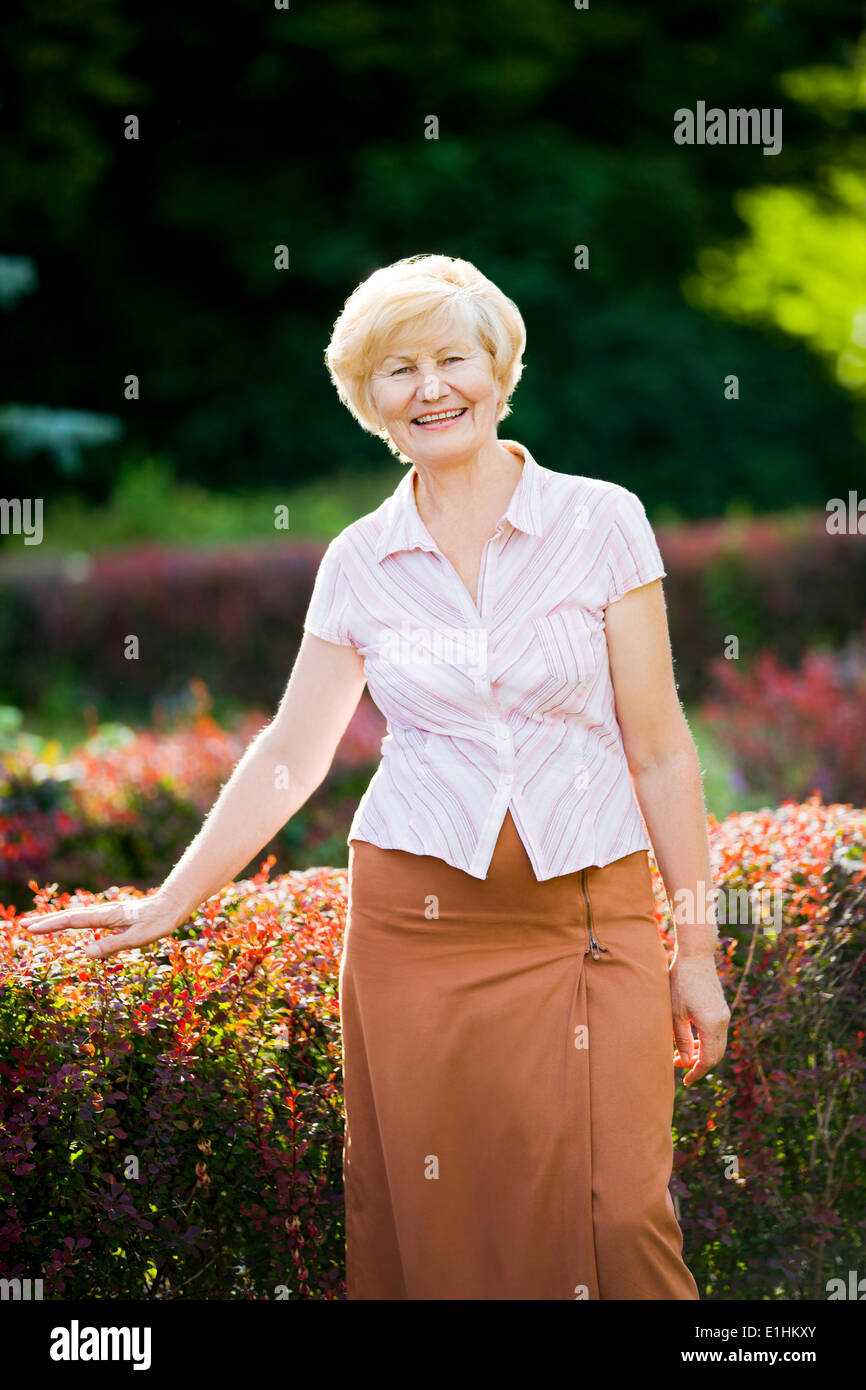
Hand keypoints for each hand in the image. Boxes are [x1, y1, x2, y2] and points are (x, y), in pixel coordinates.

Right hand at [18, 890, 182, 960]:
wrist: (173, 906)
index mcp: (106, 917)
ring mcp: (108, 913)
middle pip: (69, 916)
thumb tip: (85, 953)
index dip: (51, 925)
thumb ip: (112, 945)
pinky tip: (69, 924)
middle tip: (23, 925)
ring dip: (56, 920)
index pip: (72, 921)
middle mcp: (104, 913)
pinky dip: (71, 920)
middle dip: (46, 921)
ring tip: (38, 924)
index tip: (31, 928)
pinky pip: (86, 918)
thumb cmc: (158, 922)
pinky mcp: (113, 916)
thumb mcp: (138, 938)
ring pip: (76, 916)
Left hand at [669, 952, 729, 1084]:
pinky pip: (717, 1034)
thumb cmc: (680, 982)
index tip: (685, 1081)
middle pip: (715, 1055)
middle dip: (698, 1065)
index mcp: (711, 1024)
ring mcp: (724, 1015)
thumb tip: (685, 1062)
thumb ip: (681, 1039)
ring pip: (717, 1045)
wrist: (696, 957)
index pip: (708, 1059)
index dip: (696, 1072)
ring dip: (701, 1054)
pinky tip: (690, 1042)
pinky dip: (705, 1042)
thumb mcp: (675, 1013)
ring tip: (681, 1055)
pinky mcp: (721, 1009)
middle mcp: (723, 1022)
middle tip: (678, 1066)